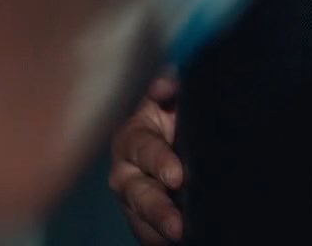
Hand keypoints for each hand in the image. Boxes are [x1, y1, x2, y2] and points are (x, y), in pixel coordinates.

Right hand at [108, 74, 184, 243]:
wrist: (185, 133)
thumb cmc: (176, 113)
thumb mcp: (173, 97)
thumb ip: (169, 87)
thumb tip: (166, 81)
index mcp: (134, 136)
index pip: (142, 149)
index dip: (159, 162)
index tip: (176, 176)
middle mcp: (126, 169)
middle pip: (138, 192)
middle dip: (158, 209)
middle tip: (177, 225)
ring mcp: (132, 195)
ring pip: (138, 216)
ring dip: (156, 229)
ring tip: (176, 238)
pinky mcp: (140, 216)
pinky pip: (143, 232)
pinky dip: (154, 239)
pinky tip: (168, 244)